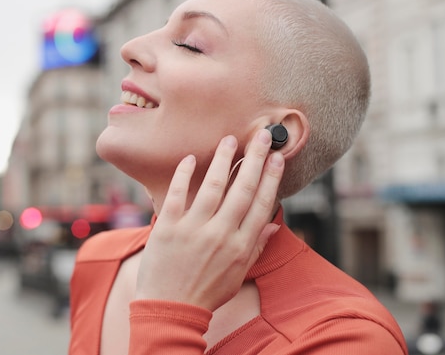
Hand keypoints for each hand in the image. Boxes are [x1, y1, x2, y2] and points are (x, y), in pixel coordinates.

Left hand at [135, 129, 284, 311]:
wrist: (170, 308)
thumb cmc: (206, 292)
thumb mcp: (238, 275)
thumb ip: (256, 246)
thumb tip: (274, 224)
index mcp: (240, 246)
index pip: (261, 204)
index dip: (271, 178)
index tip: (277, 157)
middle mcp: (220, 234)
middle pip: (242, 189)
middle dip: (255, 159)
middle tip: (262, 136)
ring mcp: (193, 229)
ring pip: (213, 186)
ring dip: (223, 159)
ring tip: (229, 140)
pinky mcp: (167, 226)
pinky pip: (177, 194)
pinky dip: (184, 175)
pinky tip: (190, 158)